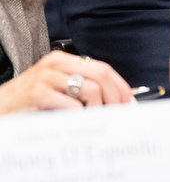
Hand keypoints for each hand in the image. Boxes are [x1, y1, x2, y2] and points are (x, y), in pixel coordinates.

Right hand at [0, 51, 133, 113]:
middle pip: (101, 75)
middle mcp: (57, 64)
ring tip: (95, 120)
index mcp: (64, 59)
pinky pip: (72, 105)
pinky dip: (79, 116)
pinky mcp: (38, 94)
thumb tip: (114, 100)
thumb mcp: (56, 87)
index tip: (129, 103)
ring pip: (91, 89)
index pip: (103, 68)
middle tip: (118, 114)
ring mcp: (47, 77)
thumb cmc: (29, 101)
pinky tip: (75, 122)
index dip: (120, 86)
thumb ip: (80, 87)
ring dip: (98, 109)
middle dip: (115, 97)